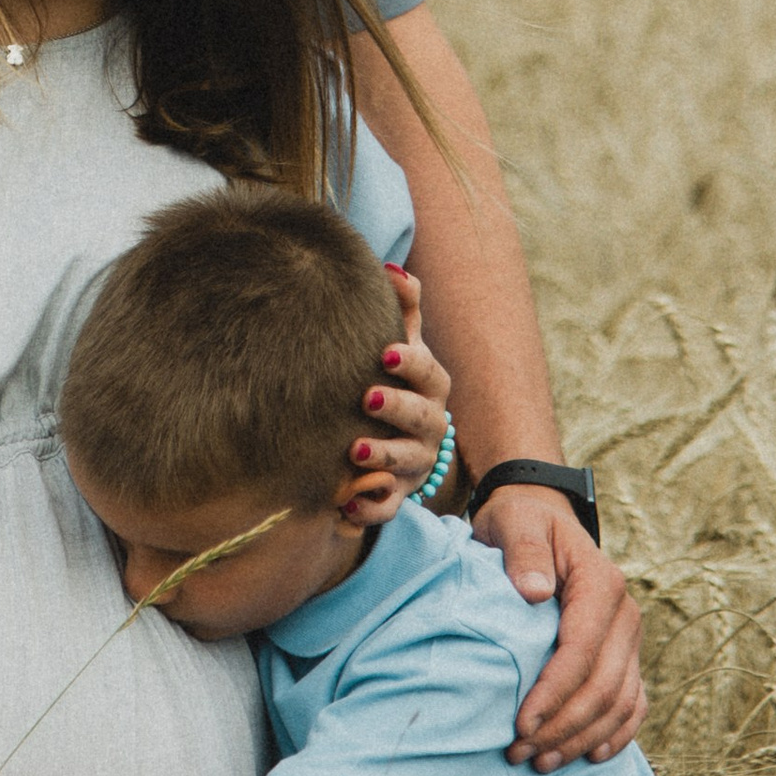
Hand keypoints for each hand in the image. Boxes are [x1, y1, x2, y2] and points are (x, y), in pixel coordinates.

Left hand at [343, 263, 451, 524]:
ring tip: (353, 451)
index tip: (385, 354)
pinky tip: (345, 503)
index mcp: (430, 387)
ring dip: (381, 457)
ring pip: (405, 464)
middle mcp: (429, 427)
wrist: (399, 441)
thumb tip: (393, 267)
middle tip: (367, 397)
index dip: (410, 363)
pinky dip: (367, 509)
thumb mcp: (401, 346)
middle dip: (397, 408)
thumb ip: (402, 309)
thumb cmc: (394, 381)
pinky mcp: (395, 495)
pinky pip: (386, 508)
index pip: (428, 372)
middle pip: (421, 419)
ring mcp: (414, 464)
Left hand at [474, 488, 645, 768]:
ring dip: (581, 739)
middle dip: (563, 727)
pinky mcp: (626, 655)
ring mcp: (630, 638)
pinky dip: (615, 734)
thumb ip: (524, 553)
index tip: (520, 723)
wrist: (540, 518)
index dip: (554, 693)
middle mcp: (625, 614)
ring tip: (540, 762)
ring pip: (619, 704)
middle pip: (602, 686)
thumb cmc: (520, 522)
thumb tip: (534, 593)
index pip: (581, 651)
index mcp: (601, 582)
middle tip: (521, 753)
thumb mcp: (515, 522)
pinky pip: (632, 704)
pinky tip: (589, 756)